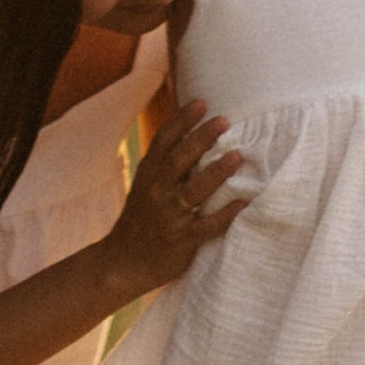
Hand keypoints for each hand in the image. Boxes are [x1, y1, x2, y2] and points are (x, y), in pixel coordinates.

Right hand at [101, 100, 247, 298]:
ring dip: (217, 172)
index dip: (182, 120)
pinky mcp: (181, 239)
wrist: (121, 262)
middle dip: (202, 138)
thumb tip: (197, 135)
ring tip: (237, 156)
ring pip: (195, 190)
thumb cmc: (141, 219)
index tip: (202, 102)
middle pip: (180, 159)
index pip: (163, 140)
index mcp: (148, 174)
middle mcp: (157, 191)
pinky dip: (226, 214)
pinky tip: (243, 203)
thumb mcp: (144, 186)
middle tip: (225, 120)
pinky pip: (207, 225)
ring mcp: (169, 215)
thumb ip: (165, 165)